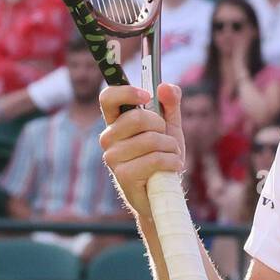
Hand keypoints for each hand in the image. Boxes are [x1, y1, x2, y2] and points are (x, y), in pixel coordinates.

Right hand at [99, 83, 185, 216]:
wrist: (163, 193)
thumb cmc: (163, 157)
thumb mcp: (170, 127)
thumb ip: (170, 104)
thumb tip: (165, 86)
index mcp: (116, 122)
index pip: (108, 98)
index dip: (126, 91)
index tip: (147, 95)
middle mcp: (108, 138)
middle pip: (136, 117)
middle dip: (161, 126)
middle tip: (166, 139)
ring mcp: (112, 158)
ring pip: (150, 139)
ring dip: (170, 147)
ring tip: (171, 155)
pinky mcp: (122, 175)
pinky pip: (155, 158)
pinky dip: (172, 161)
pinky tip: (172, 167)